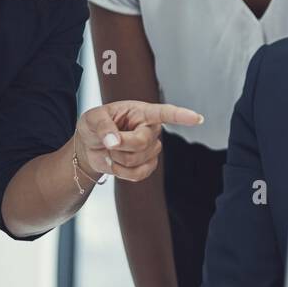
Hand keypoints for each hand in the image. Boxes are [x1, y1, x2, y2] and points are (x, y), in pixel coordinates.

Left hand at [74, 101, 201, 182]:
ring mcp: (152, 149)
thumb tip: (114, 141)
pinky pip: (137, 175)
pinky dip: (120, 172)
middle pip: (141, 143)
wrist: (90, 147)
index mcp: (142, 112)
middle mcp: (151, 129)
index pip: (164, 113)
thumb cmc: (94, 127)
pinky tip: (116, 163)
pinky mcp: (148, 165)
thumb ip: (102, 126)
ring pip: (137, 160)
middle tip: (107, 142)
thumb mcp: (91, 119)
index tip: (197, 119)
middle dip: (119, 146)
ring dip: (117, 159)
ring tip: (111, 151)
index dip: (181, 116)